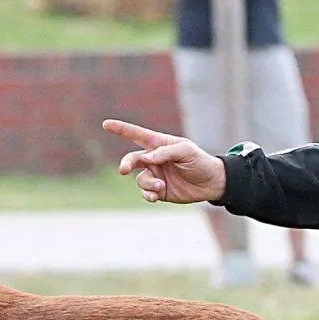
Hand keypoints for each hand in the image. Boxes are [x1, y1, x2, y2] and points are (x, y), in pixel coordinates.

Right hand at [103, 119, 227, 203]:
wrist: (212, 182)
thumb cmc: (200, 161)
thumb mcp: (185, 151)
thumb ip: (165, 152)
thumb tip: (145, 159)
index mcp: (159, 145)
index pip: (137, 135)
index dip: (121, 129)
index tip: (106, 124)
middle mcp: (154, 160)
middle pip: (132, 160)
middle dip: (126, 164)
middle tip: (123, 170)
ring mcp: (156, 175)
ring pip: (140, 179)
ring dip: (148, 183)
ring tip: (160, 186)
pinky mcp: (159, 191)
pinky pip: (146, 193)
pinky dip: (148, 194)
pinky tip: (155, 195)